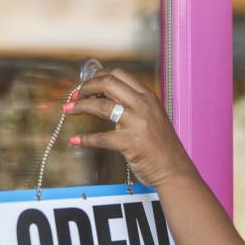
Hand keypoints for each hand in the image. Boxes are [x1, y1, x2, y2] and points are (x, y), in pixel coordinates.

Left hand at [65, 68, 196, 187]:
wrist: (175, 170)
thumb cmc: (163, 146)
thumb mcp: (154, 117)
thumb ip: (136, 105)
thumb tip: (108, 97)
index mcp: (148, 97)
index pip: (119, 74)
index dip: (98, 76)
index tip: (87, 84)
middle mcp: (143, 105)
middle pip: (108, 83)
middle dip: (85, 87)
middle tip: (75, 95)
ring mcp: (137, 123)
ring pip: (101, 106)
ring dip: (80, 106)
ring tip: (69, 110)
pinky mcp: (130, 143)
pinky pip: (101, 138)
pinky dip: (85, 139)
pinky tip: (76, 140)